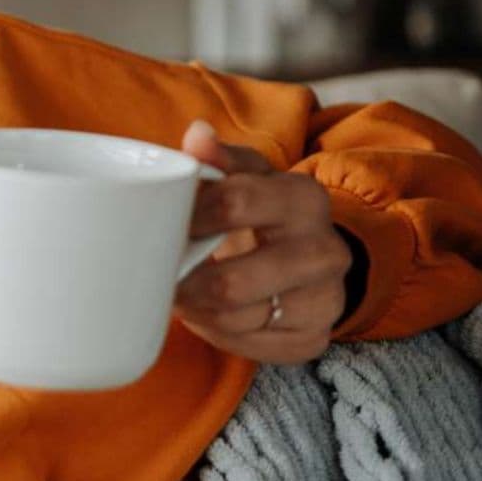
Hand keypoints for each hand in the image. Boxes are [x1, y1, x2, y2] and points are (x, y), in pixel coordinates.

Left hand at [172, 118, 351, 363]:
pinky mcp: (313, 339)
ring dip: (196, 309)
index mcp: (303, 199)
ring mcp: (324, 300)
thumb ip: (218, 157)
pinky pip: (247, 346)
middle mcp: (325, 251)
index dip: (186, 219)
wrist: (311, 257)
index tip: (156, 226)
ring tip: (182, 291)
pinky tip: (210, 312)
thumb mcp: (245, 175)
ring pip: (236, 320)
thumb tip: (196, 135)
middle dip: (184, 283)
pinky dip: (217, 332)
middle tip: (157, 276)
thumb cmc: (262, 210)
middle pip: (232, 283)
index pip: (233, 205)